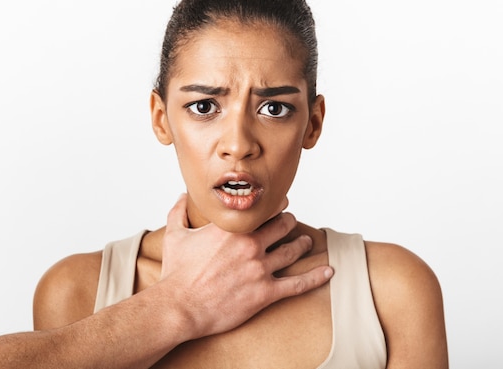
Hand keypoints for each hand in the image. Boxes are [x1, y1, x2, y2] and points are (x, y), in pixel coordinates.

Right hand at [160, 193, 333, 339]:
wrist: (179, 306)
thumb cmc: (176, 273)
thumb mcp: (174, 235)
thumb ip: (179, 211)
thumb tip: (181, 195)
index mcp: (231, 228)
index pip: (263, 208)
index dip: (274, 205)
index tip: (279, 204)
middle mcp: (250, 244)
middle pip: (283, 225)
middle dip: (290, 222)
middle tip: (292, 222)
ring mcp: (260, 268)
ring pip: (292, 251)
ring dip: (302, 244)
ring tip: (306, 242)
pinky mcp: (265, 293)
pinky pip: (297, 284)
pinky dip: (315, 277)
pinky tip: (327, 272)